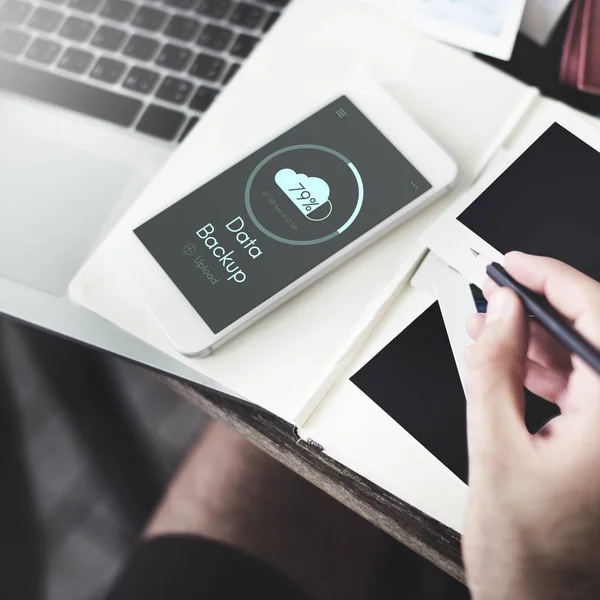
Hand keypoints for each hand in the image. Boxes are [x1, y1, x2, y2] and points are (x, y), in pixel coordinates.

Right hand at [463, 251, 599, 599]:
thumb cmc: (528, 552)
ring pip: (583, 360)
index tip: (516, 267)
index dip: (553, 283)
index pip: (598, 321)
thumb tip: (500, 314)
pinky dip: (540, 369)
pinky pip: (578, 386)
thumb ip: (494, 370)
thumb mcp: (494, 447)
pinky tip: (505, 360)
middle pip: (592, 337)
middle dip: (538, 310)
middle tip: (495, 294)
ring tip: (488, 327)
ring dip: (534, 339)